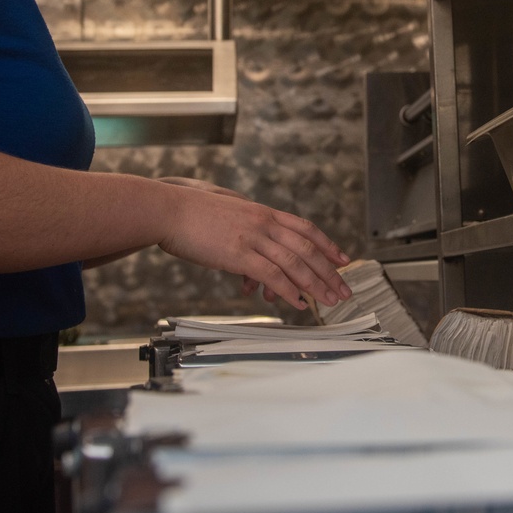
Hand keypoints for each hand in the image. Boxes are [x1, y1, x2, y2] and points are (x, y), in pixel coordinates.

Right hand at [156, 184, 352, 310]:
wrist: (168, 210)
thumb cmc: (190, 211)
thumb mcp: (226, 210)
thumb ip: (244, 225)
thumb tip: (252, 244)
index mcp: (261, 211)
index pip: (305, 228)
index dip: (327, 244)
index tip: (342, 258)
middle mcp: (263, 222)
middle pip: (308, 248)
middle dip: (330, 271)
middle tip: (344, 289)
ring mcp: (253, 237)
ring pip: (296, 263)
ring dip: (316, 285)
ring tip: (329, 301)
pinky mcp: (239, 254)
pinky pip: (273, 276)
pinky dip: (289, 291)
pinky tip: (298, 303)